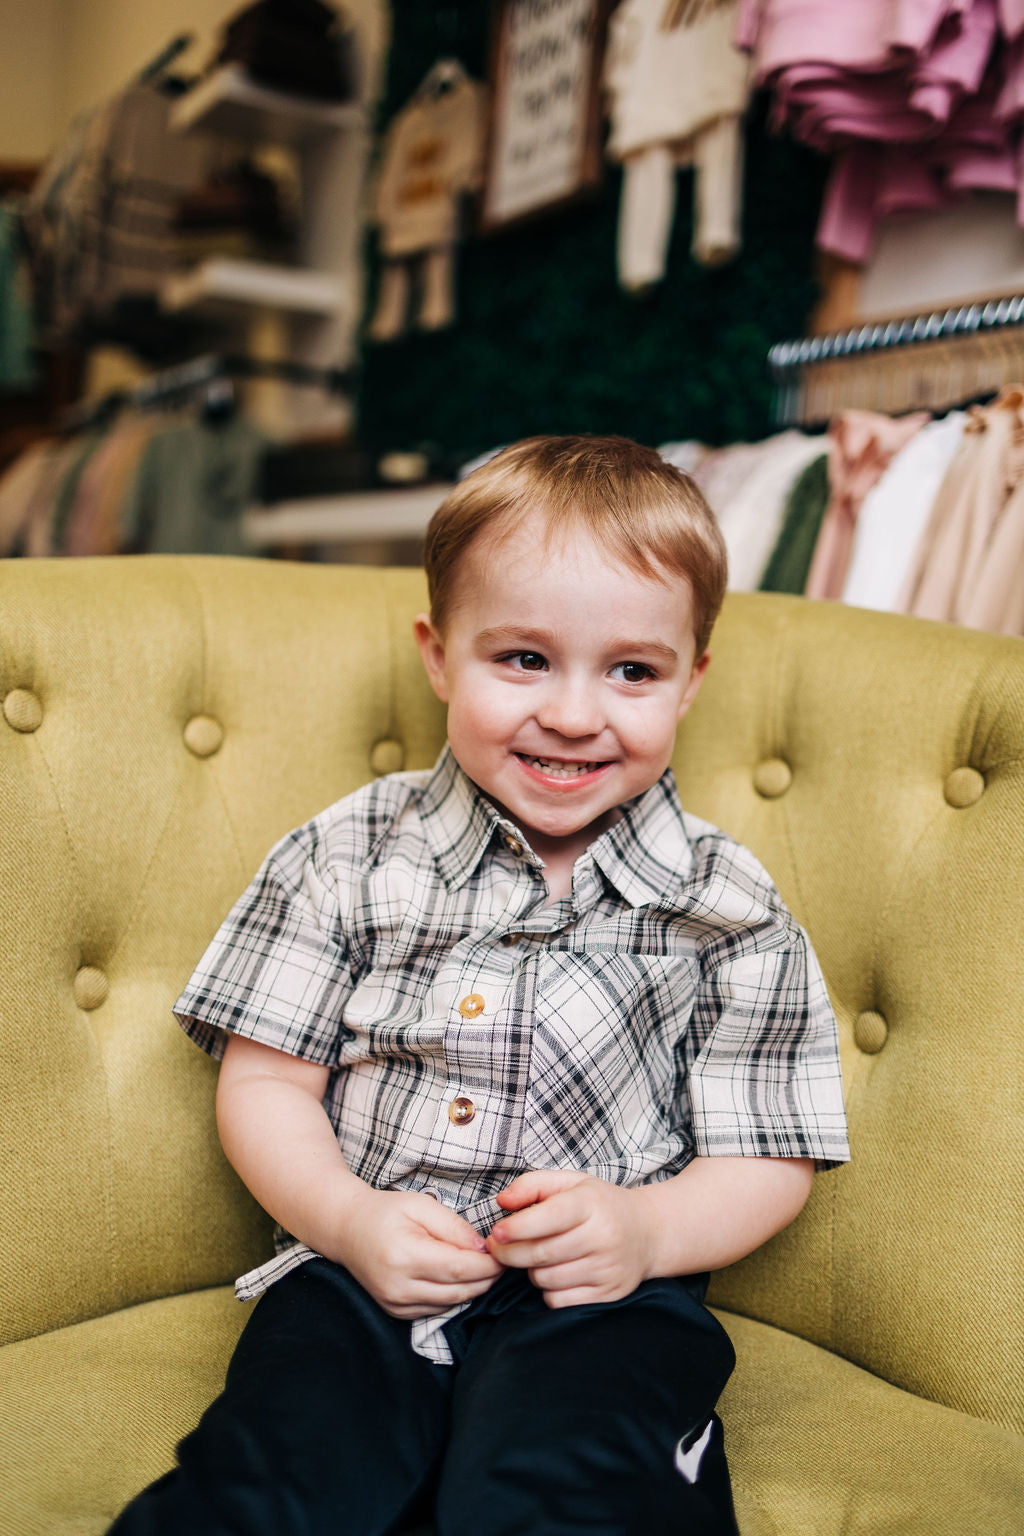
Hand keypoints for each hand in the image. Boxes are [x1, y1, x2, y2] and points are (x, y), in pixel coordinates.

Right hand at [335, 1185, 502, 1319]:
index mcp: (405, 1256)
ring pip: (451, 1304)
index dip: (488, 1265)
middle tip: (502, 1260)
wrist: (347, 1230)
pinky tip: (460, 1278)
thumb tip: (483, 1249)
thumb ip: (454, 1227)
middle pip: (459, 1291)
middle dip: (486, 1278)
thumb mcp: (421, 1206)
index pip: (459, 1268)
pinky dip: (454, 1296)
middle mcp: (399, 1287)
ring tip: (484, 1267)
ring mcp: (396, 1304)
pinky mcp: (396, 1312)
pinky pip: (437, 1310)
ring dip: (473, 1288)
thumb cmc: (385, 1212)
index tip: (504, 1253)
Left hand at [485, 1170, 657, 1307]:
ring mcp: (607, 1268)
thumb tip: (502, 1201)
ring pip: (546, 1279)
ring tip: (537, 1256)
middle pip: (541, 1253)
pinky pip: (559, 1301)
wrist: (647, 1233)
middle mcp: (603, 1237)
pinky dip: (548, 1291)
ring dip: (531, 1271)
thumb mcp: (570, 1183)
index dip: (518, 1227)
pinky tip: (555, 1274)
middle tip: (498, 1248)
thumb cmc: (599, 1205)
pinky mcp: (608, 1294)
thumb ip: (532, 1185)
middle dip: (510, 1253)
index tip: (497, 1232)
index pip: (550, 1216)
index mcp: (591, 1203)